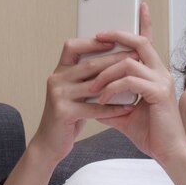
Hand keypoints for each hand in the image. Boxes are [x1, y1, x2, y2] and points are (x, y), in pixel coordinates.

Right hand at [30, 36, 137, 163]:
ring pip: (93, 85)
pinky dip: (113, 108)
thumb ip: (87, 78)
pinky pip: (94, 108)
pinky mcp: (63, 112)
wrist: (49, 143)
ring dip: (117, 82)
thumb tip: (114, 61)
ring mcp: (58, 95)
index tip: (114, 41)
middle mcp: (56, 80)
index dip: (92, 42)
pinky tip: (128, 107)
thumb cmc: (68, 117)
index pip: (72, 47)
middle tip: (135, 57)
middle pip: (89, 64)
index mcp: (59, 71)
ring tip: (136, 80)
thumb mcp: (75, 93)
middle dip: (114, 60)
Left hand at [91, 3, 185, 161]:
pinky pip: (130, 80)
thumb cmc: (152, 135)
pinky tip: (102, 100)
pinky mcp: (159, 93)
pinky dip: (111, 88)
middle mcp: (160, 73)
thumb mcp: (124, 115)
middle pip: (139, 43)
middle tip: (96, 37)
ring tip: (92, 87)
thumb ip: (110, 103)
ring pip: (129, 61)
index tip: (139, 6)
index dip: (144, 23)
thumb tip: (90, 98)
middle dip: (117, 36)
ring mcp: (161, 82)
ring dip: (105, 72)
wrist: (170, 154)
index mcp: (155, 75)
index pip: (148, 43)